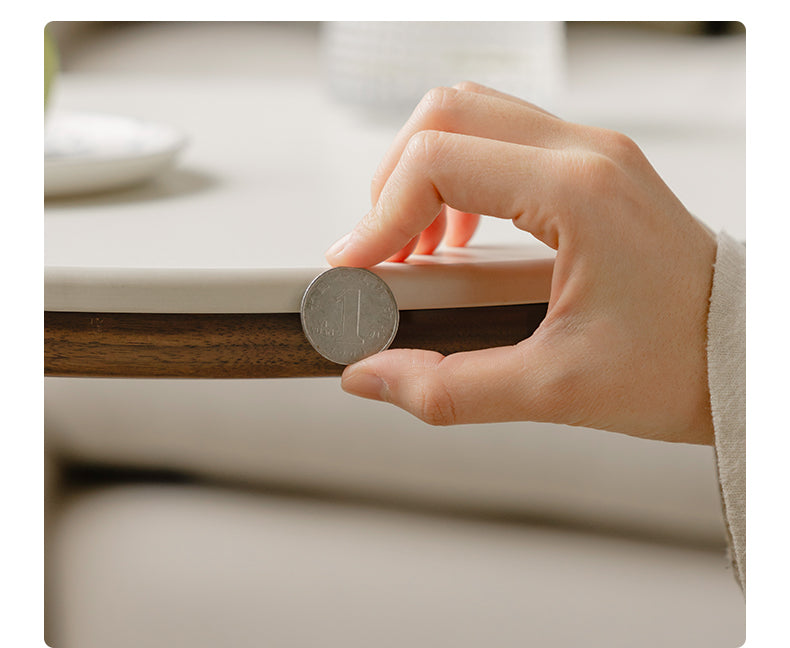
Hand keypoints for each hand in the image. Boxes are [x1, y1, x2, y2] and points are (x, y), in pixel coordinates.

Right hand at [325, 82, 716, 444]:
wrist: (744, 355)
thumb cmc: (681, 365)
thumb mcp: (556, 390)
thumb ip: (449, 388)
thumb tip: (371, 376)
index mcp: (580, 193)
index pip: (439, 163)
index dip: (377, 216)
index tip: (355, 269)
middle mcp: (585, 154)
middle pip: (447, 113)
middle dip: (392, 181)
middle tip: (383, 252)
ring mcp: (591, 153)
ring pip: (471, 115)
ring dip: (423, 173)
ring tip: (416, 248)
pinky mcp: (590, 169)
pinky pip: (501, 141)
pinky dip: (459, 179)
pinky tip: (458, 241)